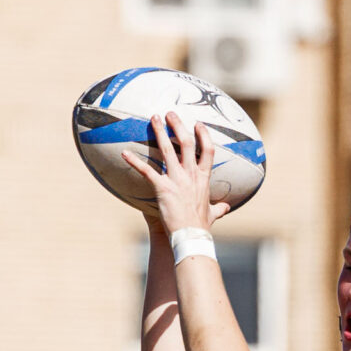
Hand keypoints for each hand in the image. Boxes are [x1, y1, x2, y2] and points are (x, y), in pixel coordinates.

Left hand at [121, 113, 224, 235]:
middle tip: (170, 113)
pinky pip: (146, 171)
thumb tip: (226, 206)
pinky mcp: (163, 188)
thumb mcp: (213, 214)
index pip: (208, 150)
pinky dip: (134, 161)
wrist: (191, 236)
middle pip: (187, 142)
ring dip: (159, 132)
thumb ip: (219, 207)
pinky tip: (124, 153)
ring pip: (168, 149)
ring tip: (153, 119)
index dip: (203, 135)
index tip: (198, 124)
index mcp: (204, 178)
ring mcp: (177, 180)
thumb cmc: (201, 227)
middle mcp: (191, 174)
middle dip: (178, 125)